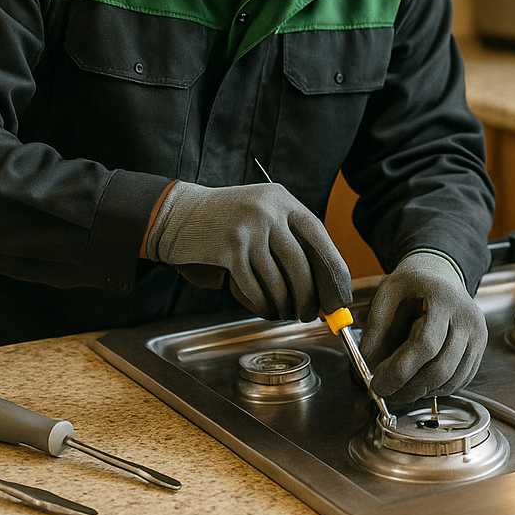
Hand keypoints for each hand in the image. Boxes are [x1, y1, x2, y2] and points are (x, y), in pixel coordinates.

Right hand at [146, 181, 351, 321]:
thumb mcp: (262, 213)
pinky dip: (261, 304)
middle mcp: (268, 211)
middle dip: (309, 296)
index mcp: (283, 200)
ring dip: (284, 304)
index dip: (334, 269)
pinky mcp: (227, 250)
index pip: (319, 237)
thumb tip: (323, 282)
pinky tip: (265, 308)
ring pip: (278, 281)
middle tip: (310, 313)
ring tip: (286, 312)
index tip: (339, 294)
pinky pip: (254, 288)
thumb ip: (290, 237)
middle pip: (301, 264)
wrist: (176, 213)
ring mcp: (247, 229)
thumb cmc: (225, 220)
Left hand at [359, 251, 485, 403]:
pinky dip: (437, 389)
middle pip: (442, 368)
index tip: (378, 384)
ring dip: (422, 392)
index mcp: (444, 299)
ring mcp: (478, 334)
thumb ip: (376, 324)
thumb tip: (368, 363)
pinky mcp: (479, 348)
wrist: (441, 275)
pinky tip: (419, 383)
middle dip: (409, 388)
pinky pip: (461, 380)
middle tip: (386, 393)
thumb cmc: (414, 283)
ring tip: (399, 390)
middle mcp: (467, 317)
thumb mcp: (387, 292)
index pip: (426, 345)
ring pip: (452, 379)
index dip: (400, 371)